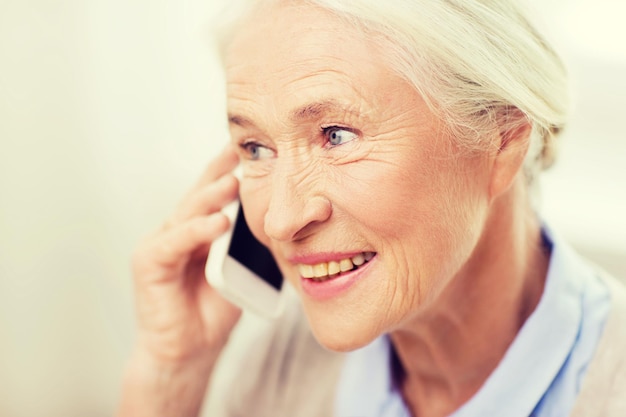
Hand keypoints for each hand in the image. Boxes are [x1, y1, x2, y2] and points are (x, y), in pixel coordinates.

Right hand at [131, 146, 241, 364]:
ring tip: (233, 182)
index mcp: (197, 231)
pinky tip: (217, 222)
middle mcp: (176, 232)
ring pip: (187, 214)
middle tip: (239, 151)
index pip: (213, 195)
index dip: (228, 171)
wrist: (189, 351)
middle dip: (219, 172)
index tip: (249, 150)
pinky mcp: (149, 263)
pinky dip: (196, 231)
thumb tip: (275, 222)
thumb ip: (246, 246)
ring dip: (210, 198)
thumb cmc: (212, 311)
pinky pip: (175, 243)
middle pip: (198, 195)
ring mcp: (160, 245)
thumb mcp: (238, 271)